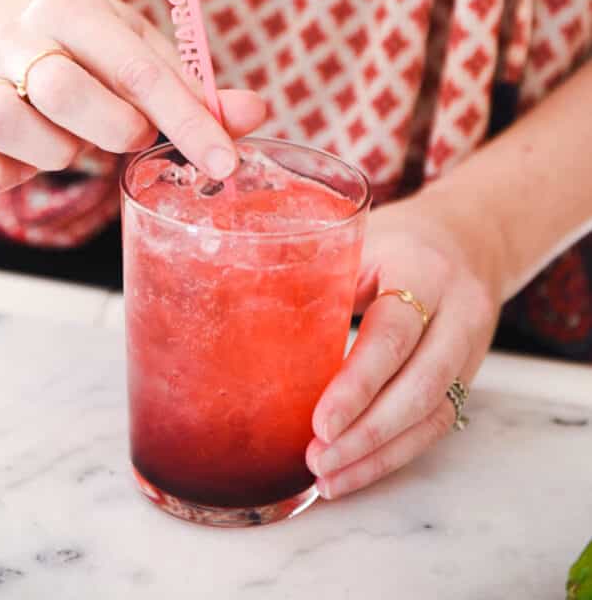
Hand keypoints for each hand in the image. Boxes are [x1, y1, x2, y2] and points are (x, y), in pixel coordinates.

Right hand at [0, 0, 265, 193]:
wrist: (35, 39)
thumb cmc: (104, 56)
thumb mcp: (152, 59)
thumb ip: (200, 93)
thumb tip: (255, 112)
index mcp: (70, 7)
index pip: (137, 69)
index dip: (188, 123)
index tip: (225, 162)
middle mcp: (19, 37)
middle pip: (62, 89)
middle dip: (115, 127)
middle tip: (131, 132)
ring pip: (10, 123)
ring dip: (60, 150)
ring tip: (77, 143)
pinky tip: (27, 170)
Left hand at [306, 188, 503, 498]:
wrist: (472, 239)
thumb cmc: (403, 237)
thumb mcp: (364, 237)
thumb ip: (320, 270)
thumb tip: (240, 297)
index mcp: (424, 270)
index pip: (395, 333)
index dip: (358, 382)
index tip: (320, 422)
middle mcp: (458, 313)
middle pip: (419, 385)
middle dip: (366, 431)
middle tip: (316, 456)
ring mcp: (469, 351)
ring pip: (432, 415)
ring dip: (378, 453)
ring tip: (327, 476)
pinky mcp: (466, 378)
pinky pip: (436, 426)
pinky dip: (393, 455)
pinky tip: (354, 471)